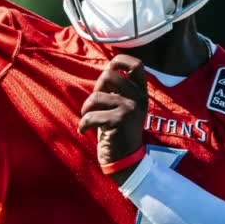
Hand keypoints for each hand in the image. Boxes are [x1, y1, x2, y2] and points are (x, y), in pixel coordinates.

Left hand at [78, 54, 147, 184]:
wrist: (126, 161)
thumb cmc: (118, 132)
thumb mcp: (122, 107)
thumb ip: (118, 90)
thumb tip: (107, 70)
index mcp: (141, 93)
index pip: (137, 65)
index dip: (120, 62)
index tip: (109, 72)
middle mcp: (139, 98)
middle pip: (109, 75)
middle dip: (96, 89)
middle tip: (96, 106)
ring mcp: (131, 109)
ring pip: (96, 97)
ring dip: (86, 109)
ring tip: (88, 120)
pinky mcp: (120, 121)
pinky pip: (91, 116)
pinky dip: (83, 124)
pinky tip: (84, 131)